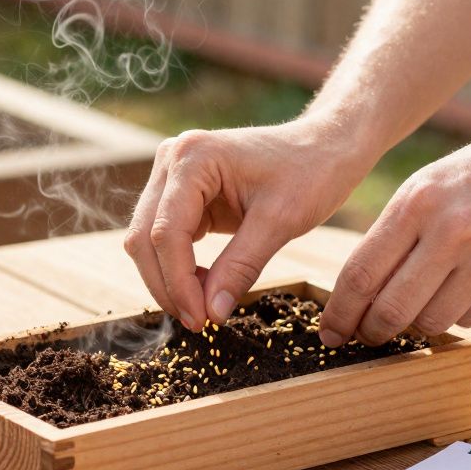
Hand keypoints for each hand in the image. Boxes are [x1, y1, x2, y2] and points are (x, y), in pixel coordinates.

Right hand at [125, 118, 372, 329]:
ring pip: (147, 240)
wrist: (325, 147)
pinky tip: (205, 286)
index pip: (166, 232)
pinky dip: (179, 267)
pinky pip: (165, 237)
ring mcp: (172, 174)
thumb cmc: (311, 172)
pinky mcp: (181, 192)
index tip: (201, 320)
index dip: (179, 282)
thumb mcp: (280, 222)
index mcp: (193, 157)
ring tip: (203, 308)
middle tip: (198, 322)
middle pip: (145, 237)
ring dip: (168, 279)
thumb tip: (212, 313)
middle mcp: (172, 159)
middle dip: (168, 285)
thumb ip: (241, 266)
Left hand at [319, 119, 470, 346]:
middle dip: (370, 331)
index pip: (361, 274)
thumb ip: (395, 231)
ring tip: (416, 307)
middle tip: (365, 336)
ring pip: (431, 322)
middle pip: (391, 310)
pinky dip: (457, 314)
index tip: (329, 331)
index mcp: (418, 202)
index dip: (340, 313)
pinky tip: (462, 290)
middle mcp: (452, 232)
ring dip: (417, 323)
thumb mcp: (432, 182)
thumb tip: (358, 290)